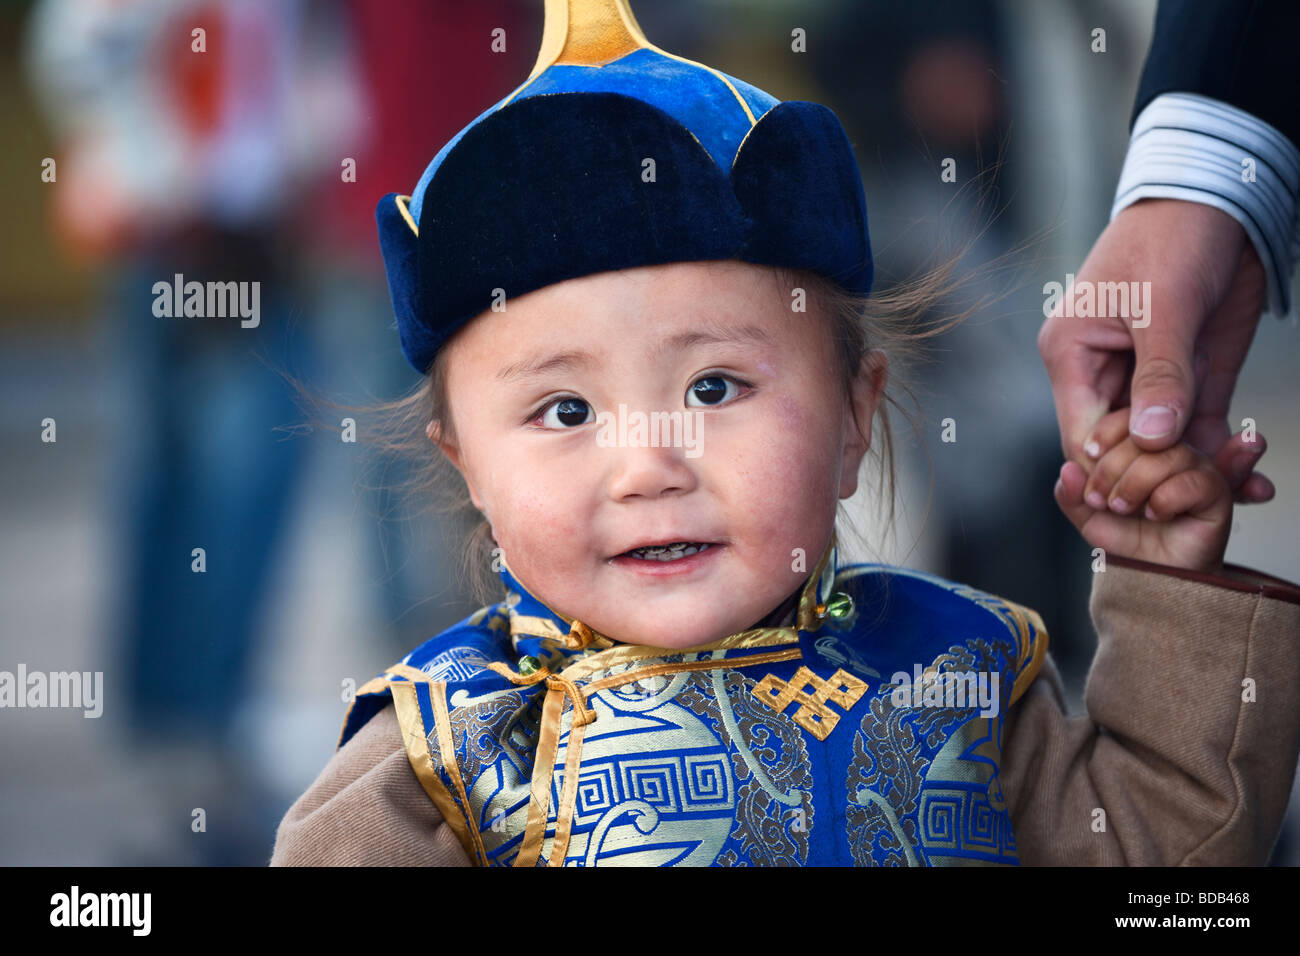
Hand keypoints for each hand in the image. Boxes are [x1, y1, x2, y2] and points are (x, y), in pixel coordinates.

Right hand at [1037, 198, 1273, 504]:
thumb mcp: (1164, 304)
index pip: (1082, 433)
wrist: (1220, 199)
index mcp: (1072, 355)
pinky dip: (1225, 455)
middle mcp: (1105, 375)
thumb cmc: (1172, 234)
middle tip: (1203, 498)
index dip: (1111, 470)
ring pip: (1163, 447)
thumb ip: (1160, 373)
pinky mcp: (1191, 381)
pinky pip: (1200, 431)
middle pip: (1121, 449)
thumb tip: (1150, 439)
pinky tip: (1254, 482)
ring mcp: (1149, 381)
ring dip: (1201, 471)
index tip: (1148, 499)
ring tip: (1246, 491)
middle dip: (1160, 477)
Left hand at [1054, 409, 1238, 573]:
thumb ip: (1073, 493)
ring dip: (1135, 484)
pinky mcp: (1215, 491)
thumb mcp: (1088, 514)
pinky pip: (1193, 482)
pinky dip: (1165, 499)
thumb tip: (1067, 469)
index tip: (1088, 458)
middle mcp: (1171, 449)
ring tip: (1123, 507)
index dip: (1104, 434)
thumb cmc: (1125, 536)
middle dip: (1112, 467)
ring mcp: (1196, 467)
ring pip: (1168, 455)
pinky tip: (1157, 514)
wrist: (1153, 573)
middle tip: (1102, 499)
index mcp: (1141, 445)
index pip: (1128, 417)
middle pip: (1145, 434)